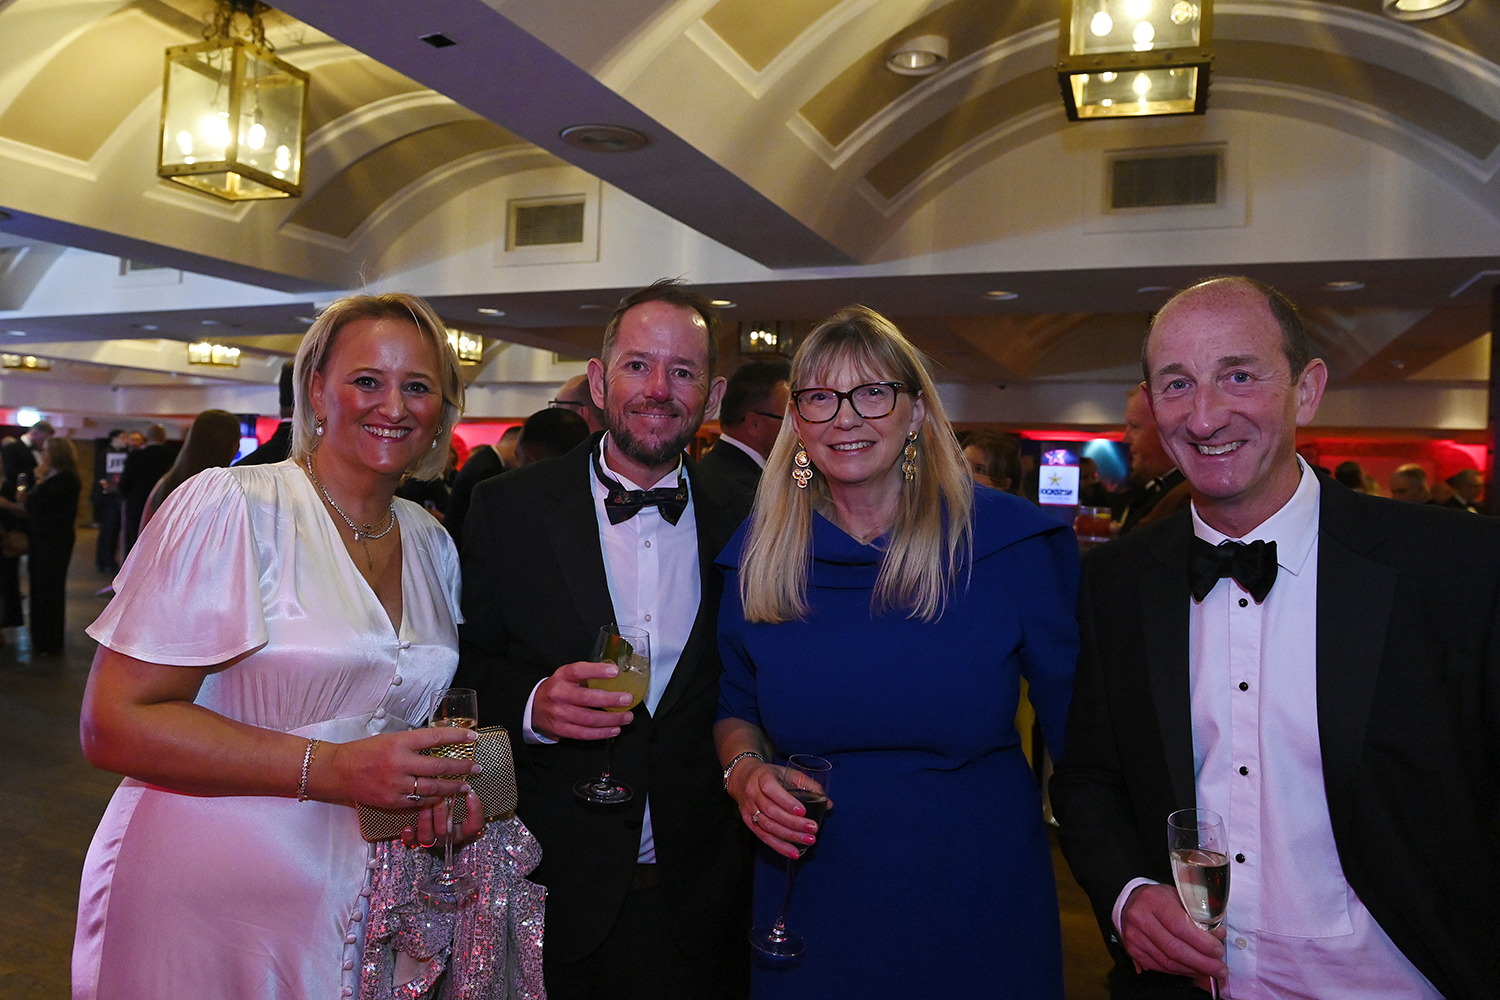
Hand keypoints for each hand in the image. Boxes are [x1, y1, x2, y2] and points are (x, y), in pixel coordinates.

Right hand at [319, 728, 479, 808]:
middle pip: (439, 766)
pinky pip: (419, 802)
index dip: (457, 736)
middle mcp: (400, 763)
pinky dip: (433, 799)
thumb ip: (412, 743)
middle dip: (462, 767)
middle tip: (476, 767)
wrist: (338, 771)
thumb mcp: (389, 739)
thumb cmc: (363, 751)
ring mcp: (397, 784)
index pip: (436, 737)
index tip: (473, 737)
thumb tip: (437, 745)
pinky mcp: (392, 801)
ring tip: (465, 785)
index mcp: (400, 742)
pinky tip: (443, 797)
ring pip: (433, 788)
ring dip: (452, 787)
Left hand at [403, 788, 483, 848]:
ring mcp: (432, 838)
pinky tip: (408, 828)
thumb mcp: (456, 795)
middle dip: (443, 814)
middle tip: (441, 797)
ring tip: (424, 807)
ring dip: (426, 822)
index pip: (474, 825)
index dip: (475, 811)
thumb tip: (467, 774)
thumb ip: (461, 790)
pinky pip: (412, 842)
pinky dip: (410, 836)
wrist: (423, 812)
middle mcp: (447, 835)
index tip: (470, 794)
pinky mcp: (415, 839)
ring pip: (429, 837)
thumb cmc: (444, 799)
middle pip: (447, 831)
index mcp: (461, 829)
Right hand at [530, 660, 635, 740]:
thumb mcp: (567, 676)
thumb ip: (587, 675)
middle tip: (627, 699)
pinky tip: (614, 729)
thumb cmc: (558, 689)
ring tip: (627, 717)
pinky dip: (602, 733)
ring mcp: (559, 714)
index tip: (615, 671)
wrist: (534, 708)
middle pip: (587, 699)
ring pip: (588, 719)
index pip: (579, 671)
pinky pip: (585, 734)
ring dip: (611, 719)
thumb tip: (616, 673)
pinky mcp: (561, 730)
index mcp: (562, 677)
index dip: (597, 671)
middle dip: (611, 700)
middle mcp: (559, 695)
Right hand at [728, 760, 827, 858]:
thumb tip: (828, 803)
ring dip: (789, 837)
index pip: (772, 790)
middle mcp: (753, 794)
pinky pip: (764, 837)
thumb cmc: (769, 775)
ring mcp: (749, 810)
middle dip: (793, 823)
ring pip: (768, 826)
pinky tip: (794, 853)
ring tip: (808, 841)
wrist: (741, 778)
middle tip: (813, 829)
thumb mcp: (787, 772)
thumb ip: (808, 785)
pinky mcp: (748, 822)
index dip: (787, 802)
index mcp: (762, 778)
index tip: (804, 811)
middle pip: (772, 812)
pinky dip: (779, 846)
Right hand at [1119, 884, 1227, 980]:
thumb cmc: (1159, 899)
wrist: (1131, 902)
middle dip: (1202, 963)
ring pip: (1167, 961)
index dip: (1202, 943)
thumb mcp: (1180, 897)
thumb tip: (1219, 935)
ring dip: (1192, 970)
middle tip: (1220, 969)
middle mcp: (1141, 919)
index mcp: (1154, 901)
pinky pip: (1160, 967)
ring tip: (1209, 971)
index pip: (1180, 926)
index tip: (1218, 950)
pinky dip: (1179, 971)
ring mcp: (1135, 937)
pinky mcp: (1133, 950)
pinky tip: (1192, 970)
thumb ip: (1199, 915)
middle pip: (1174, 948)